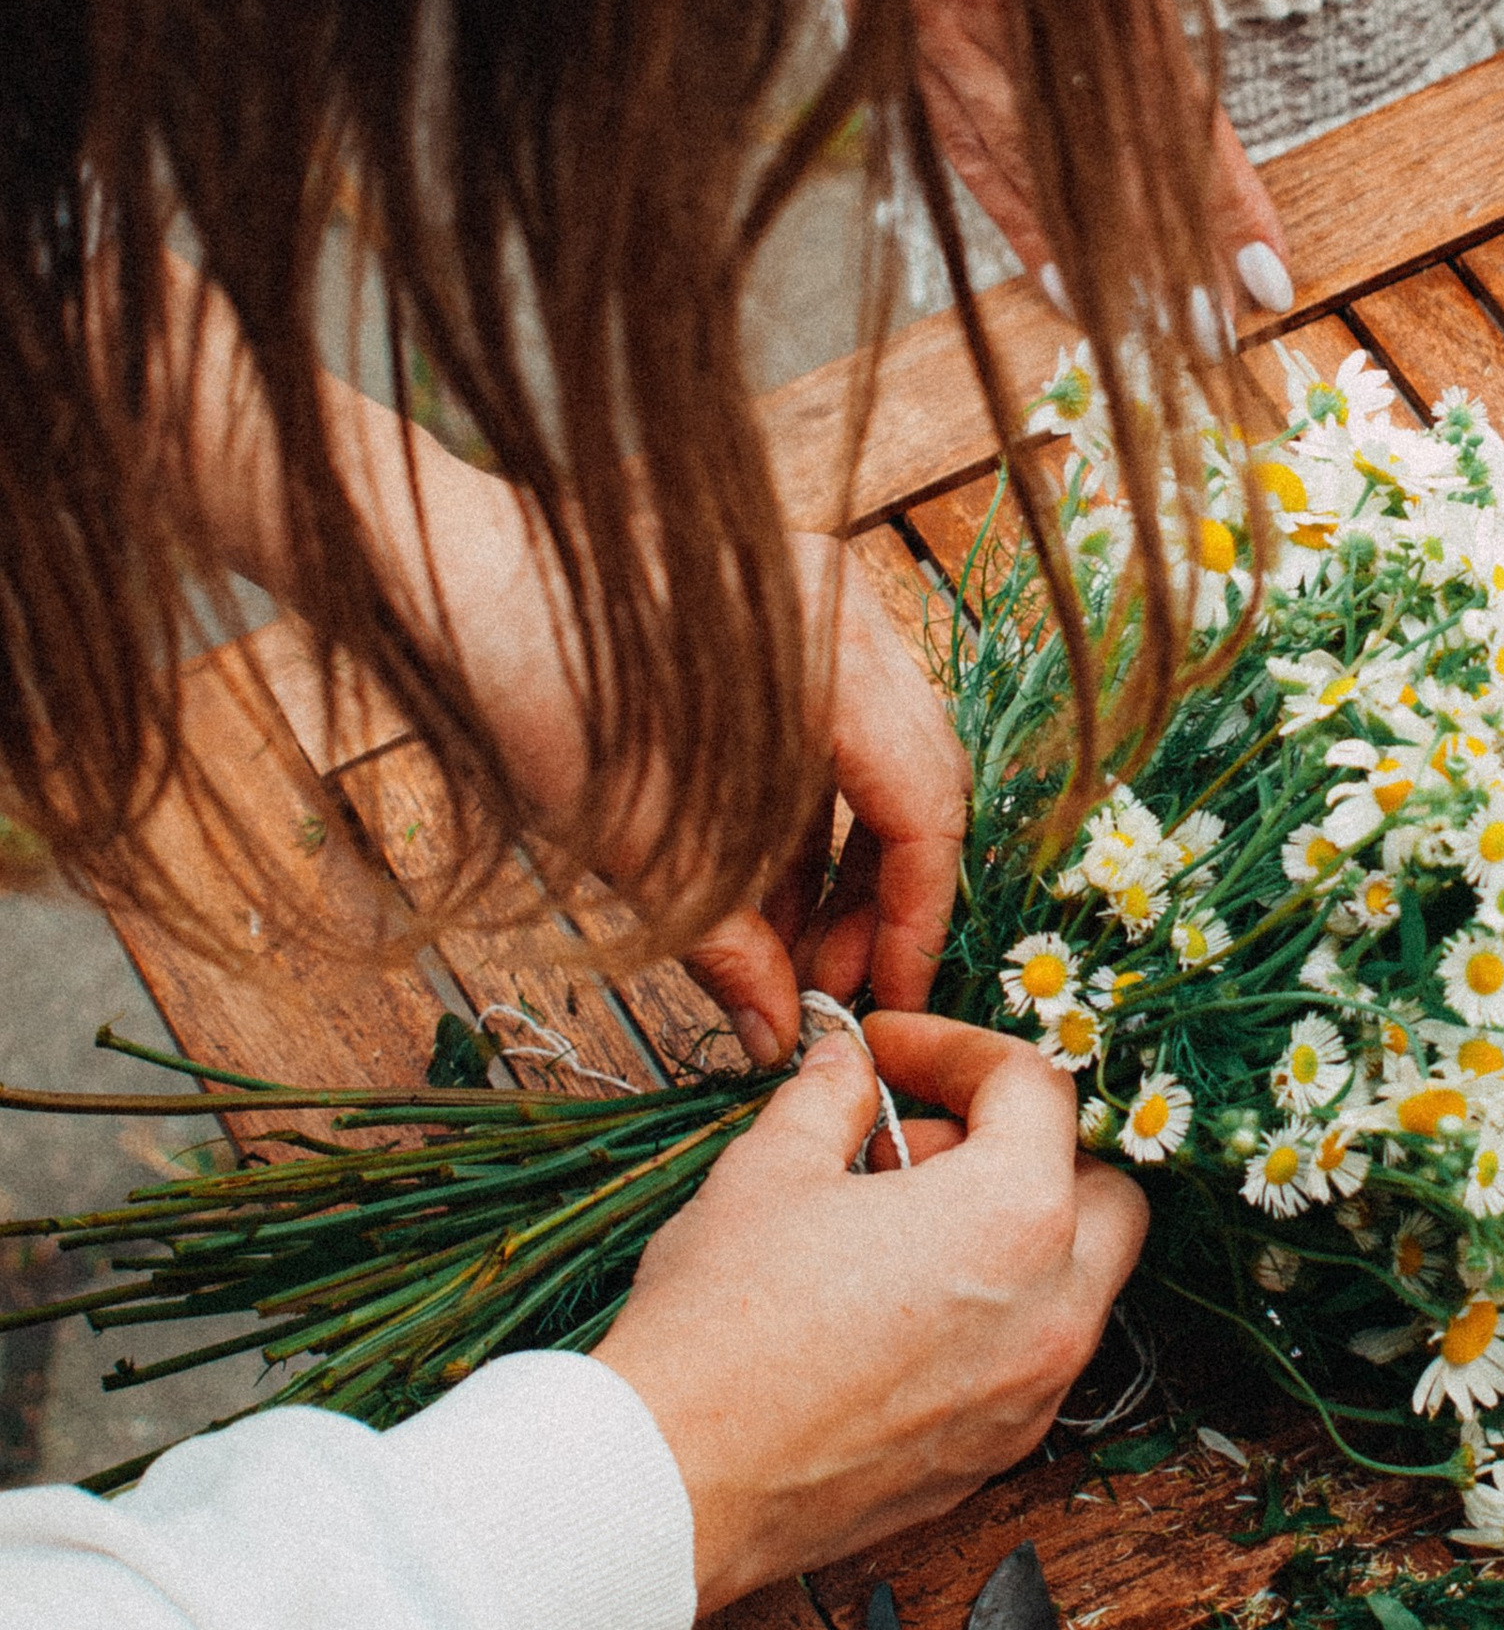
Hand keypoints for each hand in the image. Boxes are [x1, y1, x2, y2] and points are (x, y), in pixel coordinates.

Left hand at [399, 478, 965, 1067]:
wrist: (449, 586)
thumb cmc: (536, 692)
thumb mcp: (638, 845)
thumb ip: (728, 948)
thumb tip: (779, 1044)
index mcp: (838, 660)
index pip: (928, 808)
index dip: (917, 922)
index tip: (891, 1004)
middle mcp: (851, 620)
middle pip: (918, 784)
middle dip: (880, 902)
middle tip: (830, 990)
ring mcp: (821, 610)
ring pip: (876, 765)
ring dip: (842, 867)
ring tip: (787, 957)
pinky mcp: (780, 625)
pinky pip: (829, 736)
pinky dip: (805, 818)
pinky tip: (761, 894)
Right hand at [595, 1014, 1149, 1607]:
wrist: (670, 1486)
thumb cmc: (720, 1323)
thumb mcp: (771, 1168)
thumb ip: (832, 1096)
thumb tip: (850, 1065)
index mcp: (1016, 1215)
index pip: (1036, 1089)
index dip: (958, 1048)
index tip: (892, 1051)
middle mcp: (1053, 1310)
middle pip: (1101, 1190)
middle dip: (1026, 1148)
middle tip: (918, 1145)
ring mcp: (1030, 1396)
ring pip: (1074, 1284)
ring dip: (1011, 1235)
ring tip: (891, 1229)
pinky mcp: (991, 1457)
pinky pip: (1027, 1360)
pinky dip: (990, 1315)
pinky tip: (890, 1308)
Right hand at [914, 0, 1297, 329]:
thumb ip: (1150, 3)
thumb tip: (1203, 141)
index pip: (1168, 111)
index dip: (1222, 205)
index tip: (1270, 276)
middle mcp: (988, 1)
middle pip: (1098, 165)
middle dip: (1165, 261)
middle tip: (1219, 336)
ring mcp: (925, 24)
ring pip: (1028, 176)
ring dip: (1096, 265)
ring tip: (1152, 334)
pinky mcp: (888, 37)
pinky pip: (963, 154)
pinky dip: (1017, 222)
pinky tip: (1056, 282)